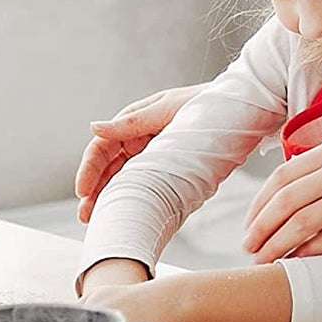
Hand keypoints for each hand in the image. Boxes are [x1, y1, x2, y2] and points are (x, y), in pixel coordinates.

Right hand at [74, 85, 206, 222]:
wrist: (237, 108)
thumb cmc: (204, 101)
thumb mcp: (167, 109)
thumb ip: (132, 122)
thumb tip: (94, 127)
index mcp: (133, 121)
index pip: (103, 146)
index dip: (90, 169)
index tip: (83, 190)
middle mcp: (138, 139)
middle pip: (109, 167)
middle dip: (95, 190)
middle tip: (86, 214)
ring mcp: (152, 155)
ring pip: (123, 179)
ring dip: (110, 197)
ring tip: (97, 220)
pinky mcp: (167, 169)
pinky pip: (145, 184)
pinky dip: (132, 198)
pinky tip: (124, 212)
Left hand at [241, 139, 321, 263]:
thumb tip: (301, 193)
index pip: (283, 174)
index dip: (260, 202)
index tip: (251, 221)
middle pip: (284, 199)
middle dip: (259, 226)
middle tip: (248, 246)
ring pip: (300, 222)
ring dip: (277, 244)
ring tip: (264, 260)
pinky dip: (307, 254)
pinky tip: (298, 263)